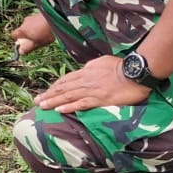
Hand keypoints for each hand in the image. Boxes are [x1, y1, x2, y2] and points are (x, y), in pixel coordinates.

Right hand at [11, 11, 53, 55]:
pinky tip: (46, 28)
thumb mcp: (37, 44)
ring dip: (33, 29)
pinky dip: (38, 24)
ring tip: (43, 34)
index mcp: (22, 30)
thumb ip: (28, 48)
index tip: (23, 43)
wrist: (57, 19)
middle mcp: (24, 22)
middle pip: (22, 30)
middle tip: (36, 40)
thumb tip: (20, 52)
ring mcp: (31, 17)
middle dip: (27, 35)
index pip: (14, 35)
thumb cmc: (46, 33)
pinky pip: (35, 21)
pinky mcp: (38, 14)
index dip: (17, 39)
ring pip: (29, 25)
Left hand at [33, 55, 152, 113]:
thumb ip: (90, 67)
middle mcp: (85, 81)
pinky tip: (59, 110)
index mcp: (85, 71)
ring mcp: (91, 91)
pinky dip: (69, 107)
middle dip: (49, 95)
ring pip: (68, 96)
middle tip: (36, 101)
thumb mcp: (101, 62)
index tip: (46, 92)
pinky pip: (81, 104)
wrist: (135, 72)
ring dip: (53, 101)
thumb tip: (83, 70)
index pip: (65, 80)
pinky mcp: (99, 100)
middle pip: (63, 88)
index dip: (54, 86)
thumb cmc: (121, 66)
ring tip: (42, 106)